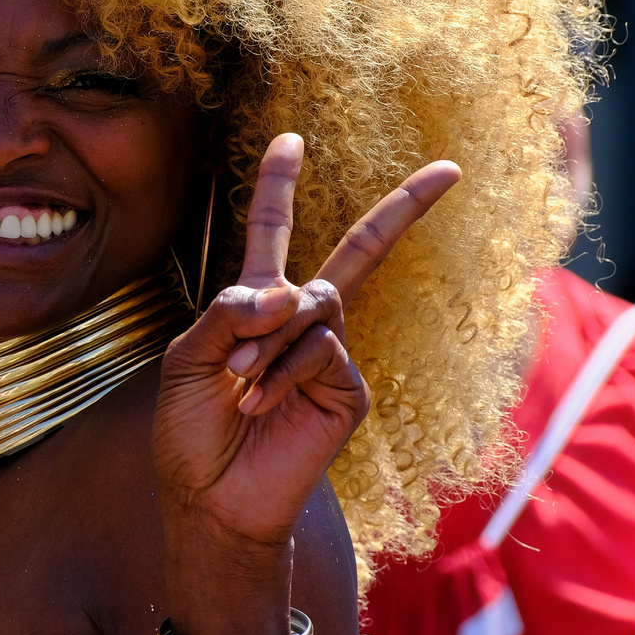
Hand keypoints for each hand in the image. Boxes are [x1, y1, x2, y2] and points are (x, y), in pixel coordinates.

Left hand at [152, 133, 459, 634]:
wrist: (210, 496)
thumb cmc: (190, 429)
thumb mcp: (185, 360)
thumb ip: (224, 314)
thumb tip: (285, 292)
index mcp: (255, 305)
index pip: (271, 232)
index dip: (276, 186)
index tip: (288, 139)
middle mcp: (301, 321)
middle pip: (359, 251)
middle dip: (404, 209)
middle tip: (449, 168)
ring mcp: (331, 353)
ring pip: (317, 304)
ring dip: (266, 339)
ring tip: (239, 380)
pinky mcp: (349, 390)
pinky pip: (323, 348)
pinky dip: (283, 369)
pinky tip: (259, 401)